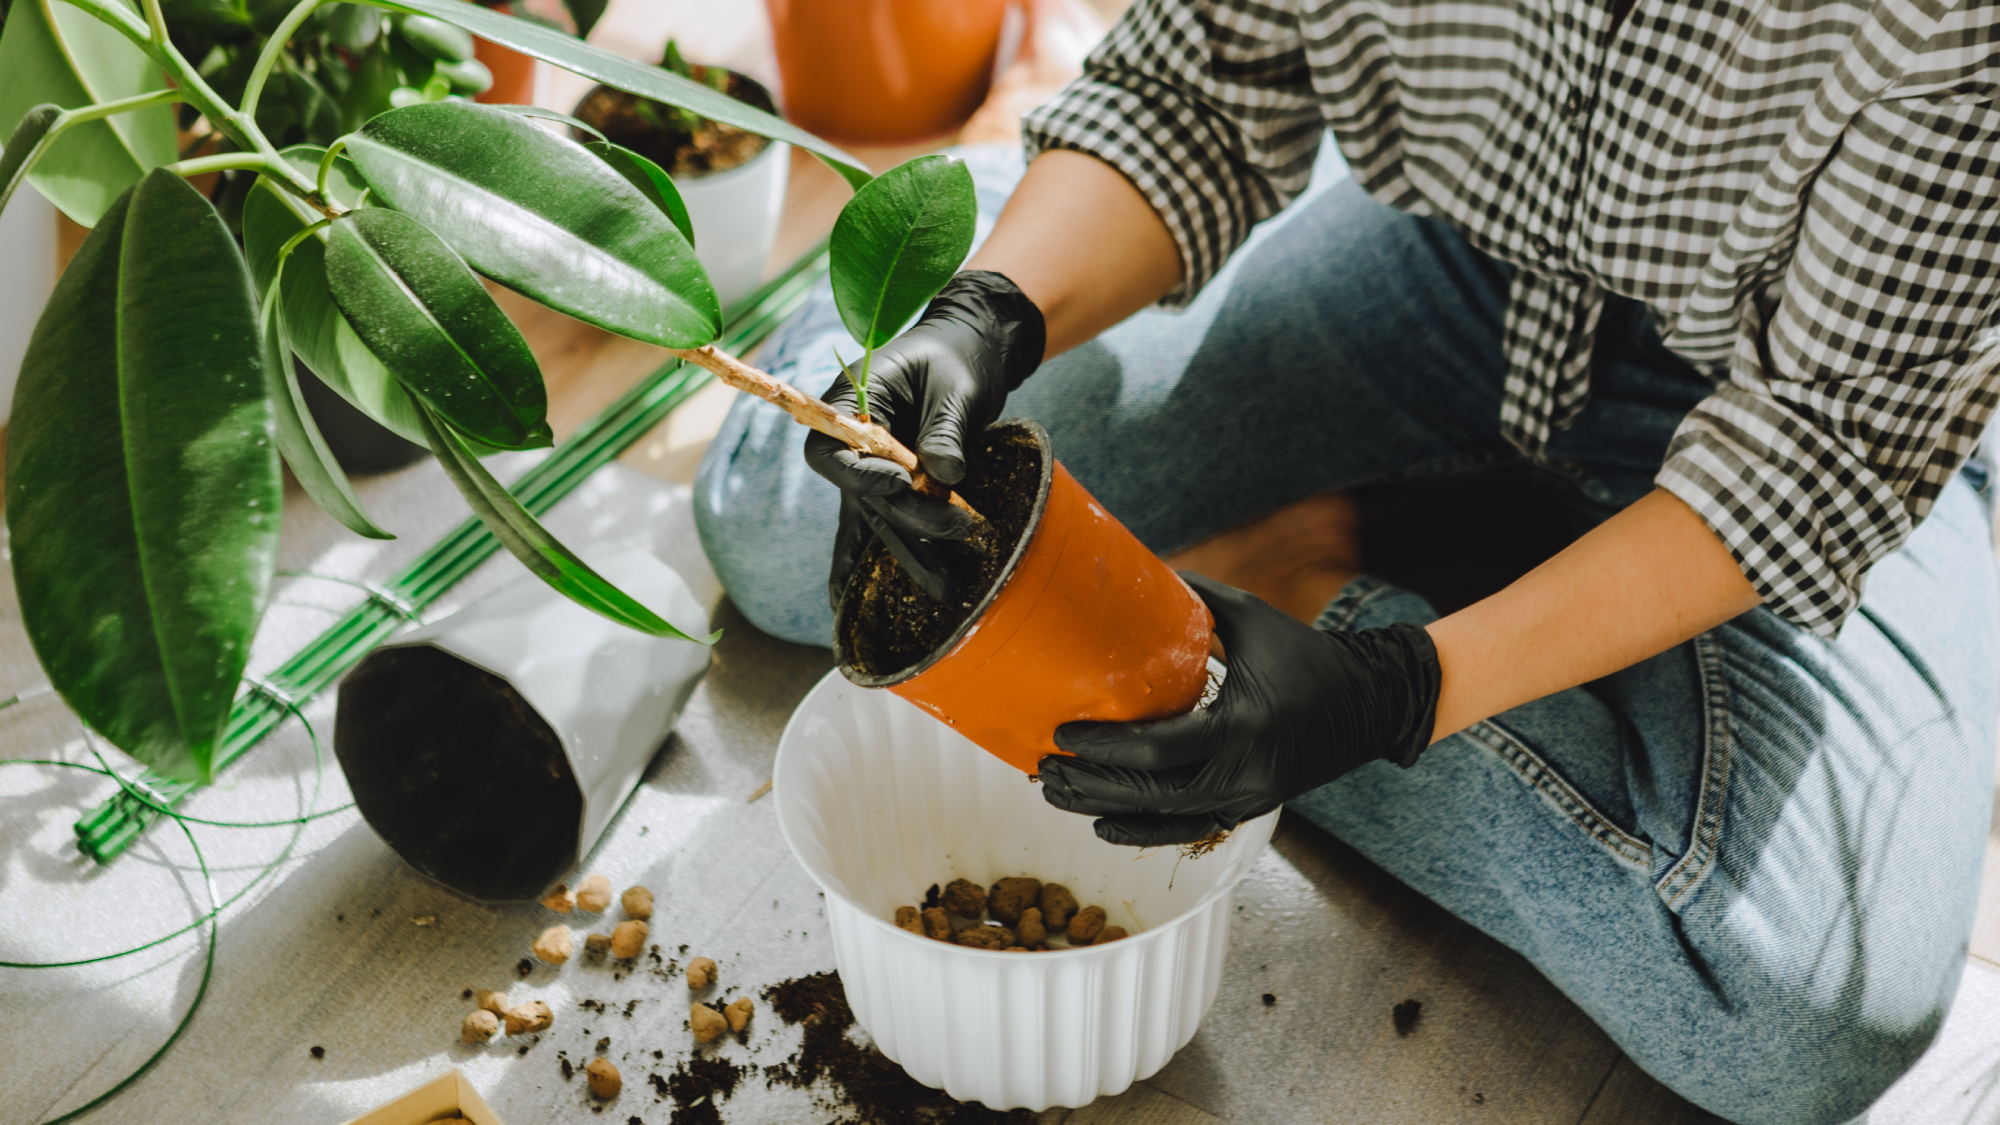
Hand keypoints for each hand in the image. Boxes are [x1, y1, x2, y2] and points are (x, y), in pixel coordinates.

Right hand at [805, 270, 1045, 609]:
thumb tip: (946, 476)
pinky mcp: (896, 486)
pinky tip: (904, 593)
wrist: (970, 350)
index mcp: (850, 404)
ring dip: (909, 551)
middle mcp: (851, 442)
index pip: (832, 453)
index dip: (861, 476)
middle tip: (956, 528)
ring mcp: (871, 468)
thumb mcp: (957, 384)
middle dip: (905, 518)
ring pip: (879, 519)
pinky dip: (900, 554)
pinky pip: (890, 524)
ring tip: (944, 586)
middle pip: (861, 495)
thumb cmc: (958, 356)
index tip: (902, 481)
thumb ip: (946, 427)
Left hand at [1038, 573, 1442, 846]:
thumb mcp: (1253, 618)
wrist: (1372, 703)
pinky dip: (1142, 830)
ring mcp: (1249, 798)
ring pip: (1163, 821)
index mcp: (1244, 725)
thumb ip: (1197, 597)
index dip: (1105, 748)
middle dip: (1090, 786)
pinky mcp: (1250, 809)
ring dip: (1104, 811)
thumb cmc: (1310, 653)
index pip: (1160, 749)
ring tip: (1058, 794)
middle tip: (1043, 769)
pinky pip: (1186, 829)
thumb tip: (1140, 572)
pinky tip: (1104, 824)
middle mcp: (1246, 773)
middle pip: (1150, 795)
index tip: (1063, 734)